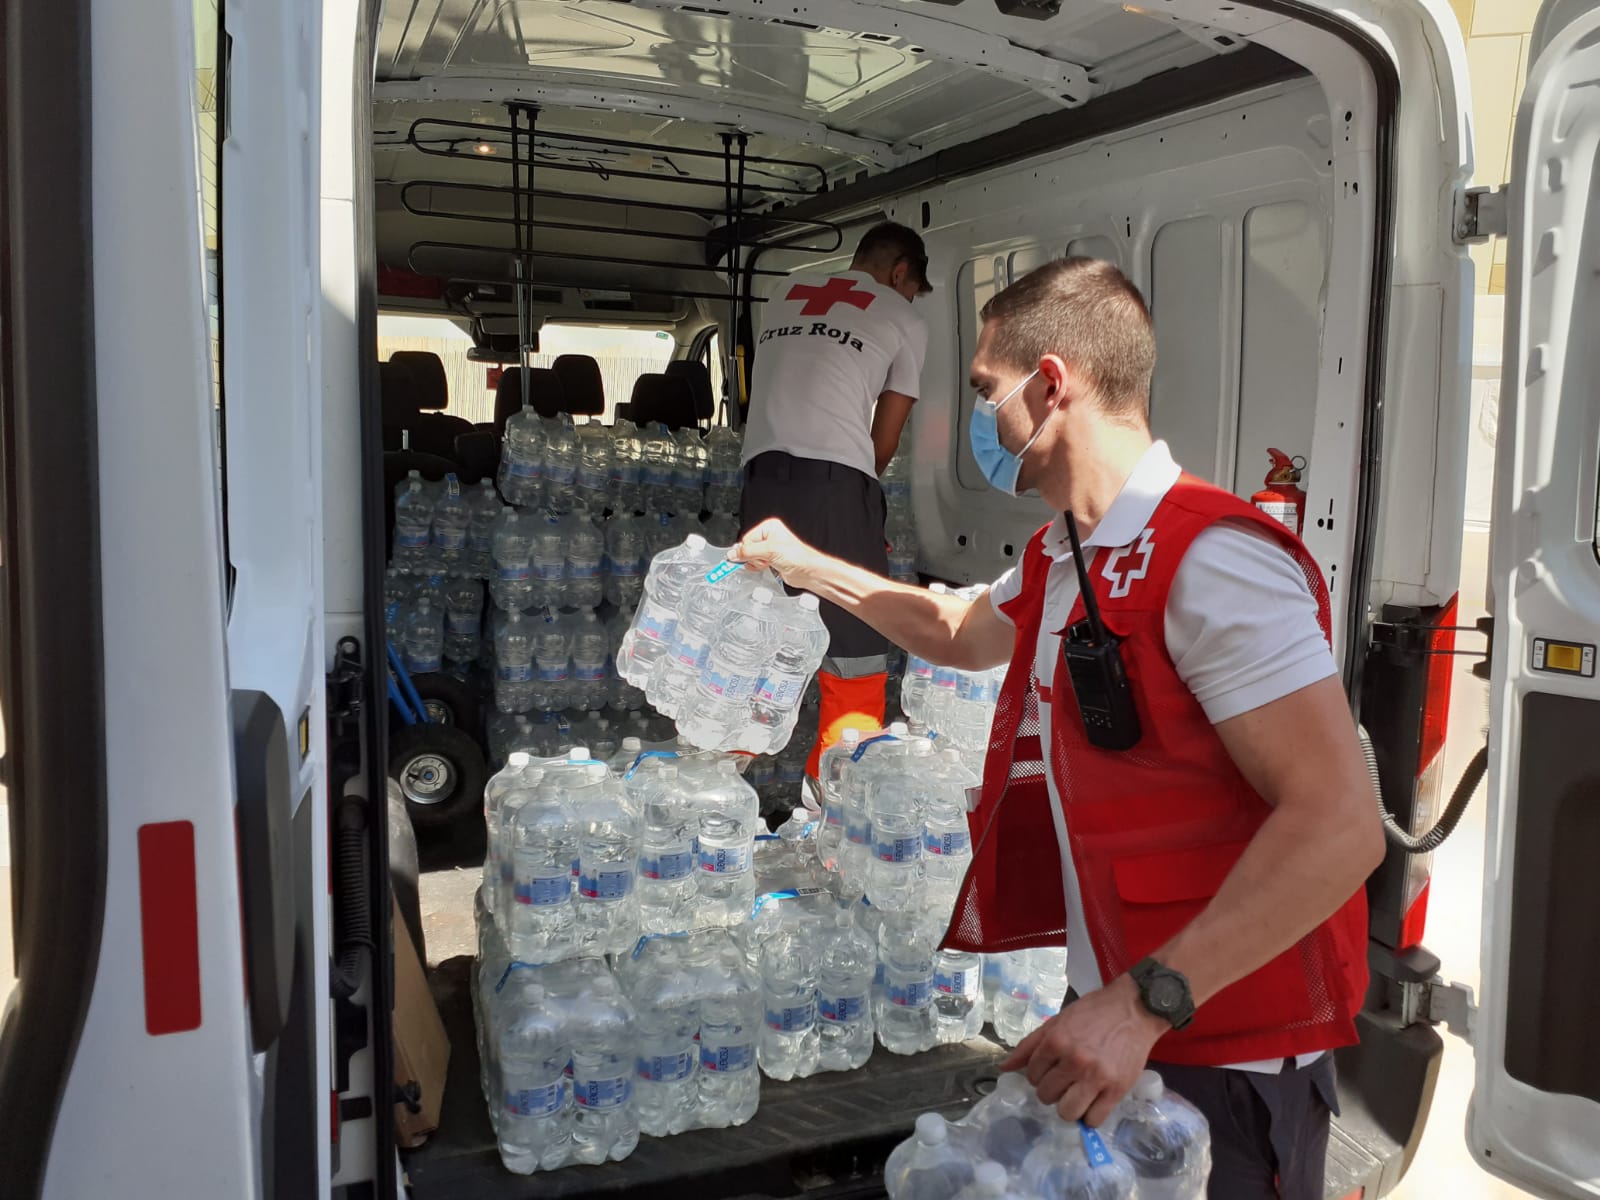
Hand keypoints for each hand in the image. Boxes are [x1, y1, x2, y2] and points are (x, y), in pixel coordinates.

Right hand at [729, 518, 824, 587]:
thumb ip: (748, 552)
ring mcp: (770, 548)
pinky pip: (756, 563)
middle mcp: (769, 536)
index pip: (747, 538)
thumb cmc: (797, 556)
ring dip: (756, 563)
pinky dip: (758, 567)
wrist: (808, 571)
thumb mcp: (768, 551)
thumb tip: (733, 554)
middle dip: (752, 557)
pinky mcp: (771, 559)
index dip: (746, 549)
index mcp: (769, 527)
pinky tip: (765, 567)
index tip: (745, 557)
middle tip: (762, 559)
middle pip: (748, 548)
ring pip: (751, 557)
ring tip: (766, 563)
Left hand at [999, 973, 1168, 1126]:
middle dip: (1052, 1090)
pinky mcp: (1117, 1090)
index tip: (1051, 1069)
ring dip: (1068, 1107)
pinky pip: (1094, 1119)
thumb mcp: (1057, 1021)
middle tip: (1065, 1080)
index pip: (1032, 1075)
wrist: (1134, 1008)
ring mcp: (1096, 1077)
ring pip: (1067, 1112)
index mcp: (1056, 1041)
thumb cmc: (1093, 1012)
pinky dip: (1089, 1116)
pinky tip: (1092, 1102)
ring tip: (1076, 1094)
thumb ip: (1029, 1045)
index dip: (1039, 1074)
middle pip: (1046, 1096)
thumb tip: (1003, 1068)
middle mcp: (1073, 1061)